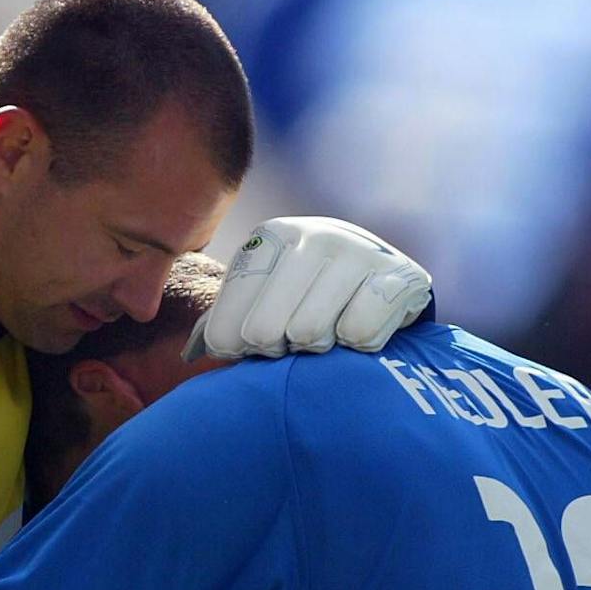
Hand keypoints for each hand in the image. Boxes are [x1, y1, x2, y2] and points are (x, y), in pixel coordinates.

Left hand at [188, 216, 430, 359]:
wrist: (386, 277)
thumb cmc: (310, 296)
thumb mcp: (261, 298)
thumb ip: (222, 324)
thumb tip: (190, 355)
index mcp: (270, 238)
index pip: (229, 323)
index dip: (238, 349)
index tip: (254, 345)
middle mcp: (313, 234)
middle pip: (267, 333)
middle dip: (281, 349)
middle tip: (297, 338)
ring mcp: (358, 251)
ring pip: (312, 335)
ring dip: (320, 348)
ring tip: (331, 330)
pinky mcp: (400, 274)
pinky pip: (358, 336)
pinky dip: (360, 344)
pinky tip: (364, 324)